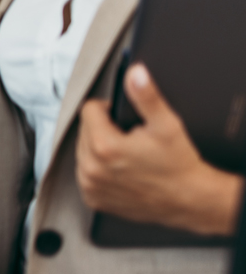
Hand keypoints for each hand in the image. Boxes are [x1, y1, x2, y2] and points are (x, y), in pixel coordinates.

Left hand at [77, 64, 243, 235]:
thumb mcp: (166, 124)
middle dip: (103, 129)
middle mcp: (91, 168)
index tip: (123, 118)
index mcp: (104, 146)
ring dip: (98, 148)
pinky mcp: (93, 198)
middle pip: (84, 130)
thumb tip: (135, 73)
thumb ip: (146, 96)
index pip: (89, 109)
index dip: (107, 109)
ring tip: (125, 153)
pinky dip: (98, 169)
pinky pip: (86, 173)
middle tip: (129, 137)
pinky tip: (119, 168)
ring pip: (83, 151)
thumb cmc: (179, 164)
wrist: (190, 200)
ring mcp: (90, 185)